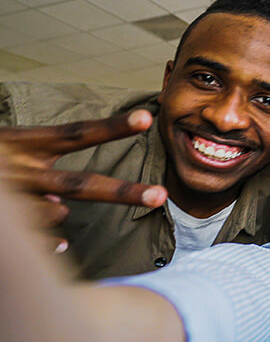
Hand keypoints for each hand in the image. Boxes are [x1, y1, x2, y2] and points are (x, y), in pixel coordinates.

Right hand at [0, 110, 167, 250]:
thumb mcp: (7, 146)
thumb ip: (37, 162)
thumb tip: (61, 207)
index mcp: (24, 142)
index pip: (76, 133)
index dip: (112, 127)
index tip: (146, 118)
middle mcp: (20, 168)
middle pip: (80, 184)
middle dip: (123, 192)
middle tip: (160, 195)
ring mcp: (11, 194)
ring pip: (56, 214)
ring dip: (57, 213)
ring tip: (42, 202)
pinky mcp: (2, 219)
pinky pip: (35, 238)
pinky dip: (48, 242)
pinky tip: (57, 244)